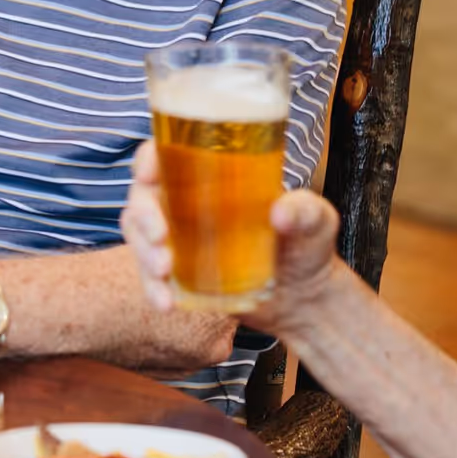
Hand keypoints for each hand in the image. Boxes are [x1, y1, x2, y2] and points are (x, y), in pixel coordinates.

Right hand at [119, 141, 343, 337]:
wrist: (305, 298)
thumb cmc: (308, 245)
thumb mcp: (317, 222)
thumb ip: (306, 211)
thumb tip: (280, 213)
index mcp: (214, 175)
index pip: (168, 154)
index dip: (149, 159)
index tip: (148, 173)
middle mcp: (188, 202)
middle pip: (144, 196)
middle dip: (143, 216)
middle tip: (160, 239)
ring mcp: (180, 239)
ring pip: (140, 235)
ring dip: (143, 253)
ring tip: (164, 273)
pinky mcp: (180, 273)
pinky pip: (151, 275)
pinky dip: (152, 289)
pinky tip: (167, 303)